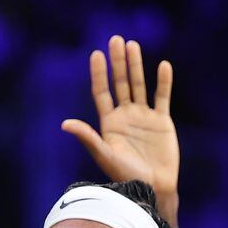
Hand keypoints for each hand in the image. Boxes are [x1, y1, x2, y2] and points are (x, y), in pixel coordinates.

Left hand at [62, 35, 177, 206]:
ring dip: (136, 65)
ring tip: (132, 45)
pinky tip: (162, 65)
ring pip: (139, 85)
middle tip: (115, 39)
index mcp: (109, 124)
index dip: (99, 74)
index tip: (96, 54)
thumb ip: (88, 137)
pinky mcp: (162, 121)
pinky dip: (164, 81)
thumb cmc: (126, 176)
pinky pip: (163, 97)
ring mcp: (144, 117)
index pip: (102, 93)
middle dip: (118, 62)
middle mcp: (125, 117)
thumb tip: (64, 123)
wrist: (153, 188)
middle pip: (120, 83)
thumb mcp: (105, 155)